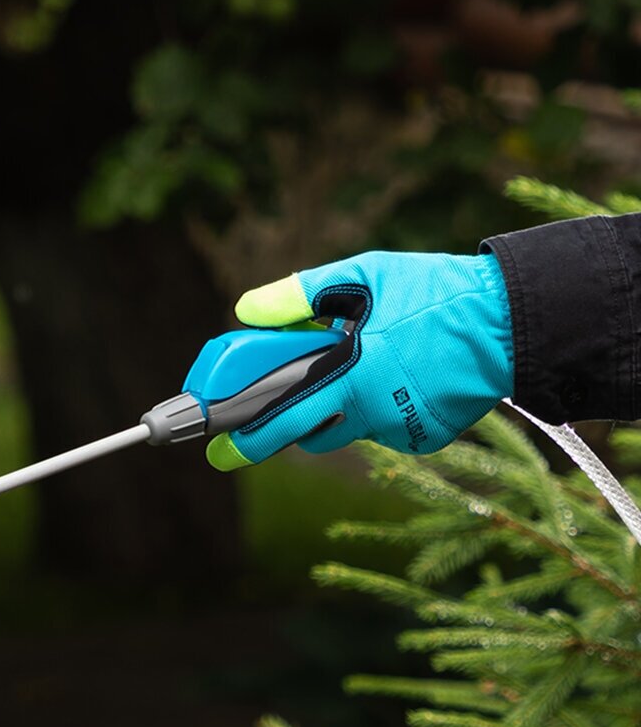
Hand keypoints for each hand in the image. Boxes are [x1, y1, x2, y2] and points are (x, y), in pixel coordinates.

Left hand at [206, 250, 514, 470]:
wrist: (511, 321)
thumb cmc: (433, 292)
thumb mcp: (362, 278)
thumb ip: (299, 295)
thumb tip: (246, 310)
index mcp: (349, 376)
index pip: (281, 419)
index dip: (244, 436)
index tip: (216, 448)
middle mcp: (371, 412)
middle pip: (305, 437)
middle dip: (269, 439)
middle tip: (244, 439)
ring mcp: (400, 429)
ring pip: (344, 431)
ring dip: (331, 413)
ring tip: (347, 374)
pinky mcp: (426, 438)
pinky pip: (384, 431)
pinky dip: (377, 410)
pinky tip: (396, 379)